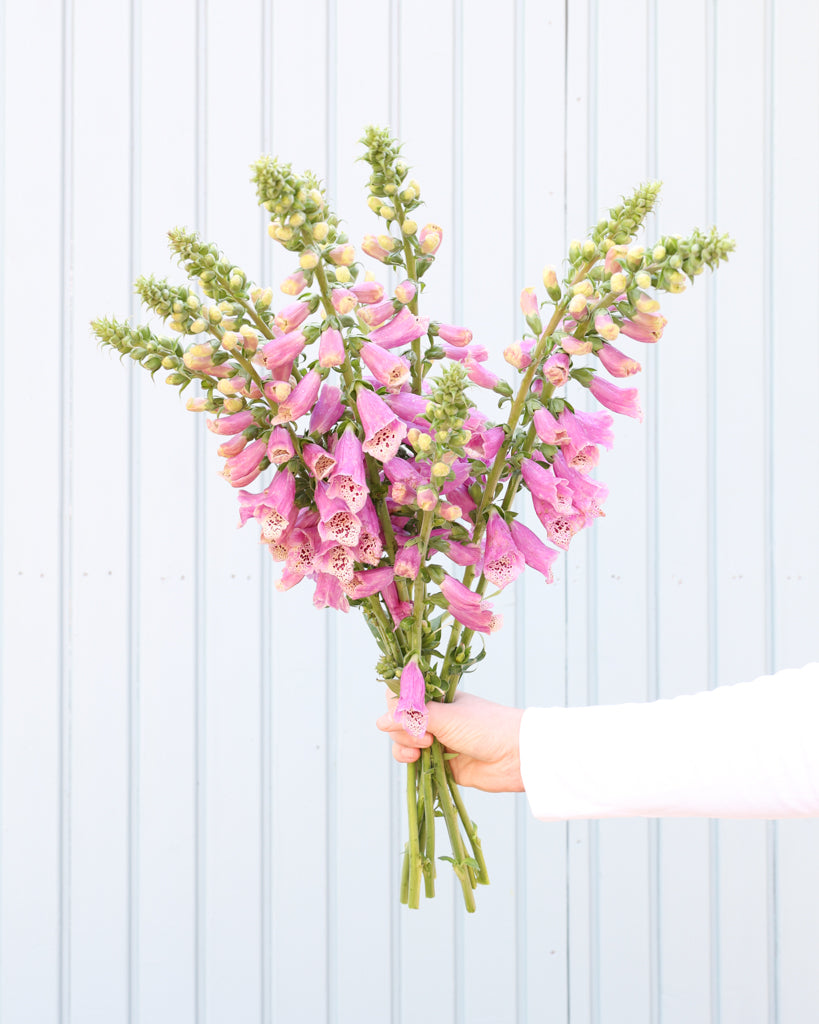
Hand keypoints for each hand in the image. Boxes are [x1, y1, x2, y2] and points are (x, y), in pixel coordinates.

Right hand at [376, 691, 524, 792]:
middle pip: (399, 720)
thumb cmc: (486, 727)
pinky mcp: (440, 763)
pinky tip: (417, 762)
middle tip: (425, 737)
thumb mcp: (447, 717)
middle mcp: (435, 717)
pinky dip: (410, 762)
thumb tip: (380, 722)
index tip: (405, 714)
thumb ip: (414, 718)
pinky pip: (415, 762)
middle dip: (403, 729)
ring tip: (422, 750)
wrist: (516, 756)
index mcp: (437, 697)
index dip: (398, 705)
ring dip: (404, 746)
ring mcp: (437, 740)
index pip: (403, 696)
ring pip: (403, 741)